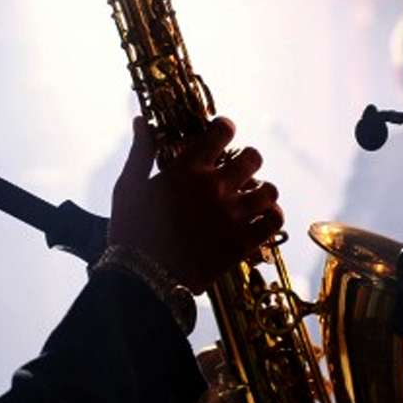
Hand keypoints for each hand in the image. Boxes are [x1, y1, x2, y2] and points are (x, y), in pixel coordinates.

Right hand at [108, 116, 282, 292]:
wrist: (142, 280)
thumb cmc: (130, 232)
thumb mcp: (129, 187)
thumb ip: (140, 152)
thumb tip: (141, 122)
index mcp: (187, 169)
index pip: (222, 132)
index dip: (225, 128)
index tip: (222, 133)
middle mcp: (214, 188)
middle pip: (254, 157)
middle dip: (247, 159)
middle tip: (238, 169)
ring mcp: (231, 216)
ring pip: (269, 190)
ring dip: (262, 189)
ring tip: (251, 195)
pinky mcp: (241, 243)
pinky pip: (274, 221)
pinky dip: (272, 216)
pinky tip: (261, 216)